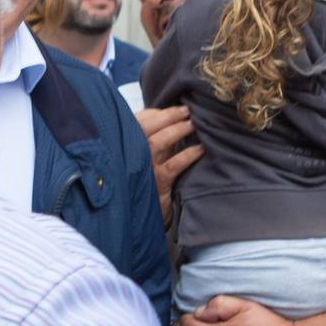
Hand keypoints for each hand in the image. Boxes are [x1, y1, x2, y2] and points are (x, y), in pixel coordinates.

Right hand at [135, 105, 201, 223]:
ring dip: (176, 130)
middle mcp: (131, 156)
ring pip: (157, 144)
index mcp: (126, 146)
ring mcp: (143, 170)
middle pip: (144, 128)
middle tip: (186, 110)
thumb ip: (154, 139)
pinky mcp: (157, 185)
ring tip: (192, 124)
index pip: (137, 121)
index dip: (155, 113)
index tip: (173, 109)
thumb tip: (175, 116)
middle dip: (167, 116)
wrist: (143, 216)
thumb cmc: (148, 181)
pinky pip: (173, 166)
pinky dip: (188, 155)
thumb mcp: (146, 158)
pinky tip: (200, 149)